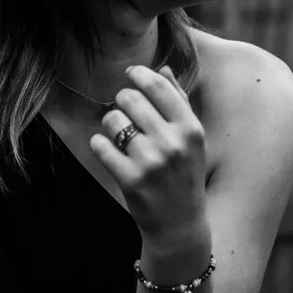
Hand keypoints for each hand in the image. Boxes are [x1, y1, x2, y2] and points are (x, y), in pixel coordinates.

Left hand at [89, 65, 207, 248]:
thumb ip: (179, 102)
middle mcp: (173, 143)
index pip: (159, 86)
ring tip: (118, 133)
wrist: (180, 224)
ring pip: (113, 120)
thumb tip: (162, 68)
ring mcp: (151, 162)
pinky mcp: (130, 180)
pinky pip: (101, 146)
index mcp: (190, 129)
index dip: (140, 74)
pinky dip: (99, 144)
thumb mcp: (193, 139)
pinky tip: (108, 150)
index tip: (131, 73)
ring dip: (110, 122)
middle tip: (124, 108)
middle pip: (131, 99)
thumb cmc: (185, 174)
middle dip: (123, 99)